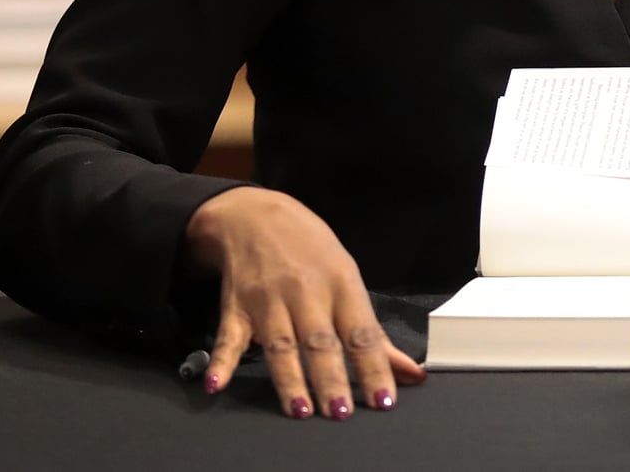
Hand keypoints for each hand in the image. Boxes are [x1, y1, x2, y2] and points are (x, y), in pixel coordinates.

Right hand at [184, 187, 425, 419]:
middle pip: (320, 342)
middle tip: (340, 413)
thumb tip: (412, 373)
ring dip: (289, 379)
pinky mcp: (236, 308)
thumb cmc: (311, 252)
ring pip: (280, 345)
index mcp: (341, 285)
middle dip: (331, 379)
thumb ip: (374, 333)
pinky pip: (228, 338)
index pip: (361, 332)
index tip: (384, 400)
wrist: (256, 215)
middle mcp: (306, 293)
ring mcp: (268, 301)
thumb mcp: (348, 279)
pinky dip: (221, 362)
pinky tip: (217, 384)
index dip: (374, 367)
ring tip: (300, 410)